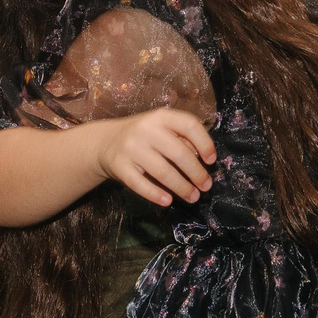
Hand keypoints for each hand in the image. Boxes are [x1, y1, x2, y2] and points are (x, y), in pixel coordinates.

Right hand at [93, 108, 216, 207]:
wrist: (106, 142)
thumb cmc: (144, 137)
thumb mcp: (162, 129)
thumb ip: (182, 139)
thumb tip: (203, 161)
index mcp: (161, 116)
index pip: (189, 125)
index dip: (205, 143)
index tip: (212, 161)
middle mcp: (146, 129)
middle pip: (179, 153)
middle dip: (196, 173)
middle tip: (206, 187)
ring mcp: (131, 148)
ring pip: (162, 171)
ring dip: (181, 187)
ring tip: (193, 197)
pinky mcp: (119, 166)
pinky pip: (140, 184)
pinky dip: (155, 194)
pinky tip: (168, 201)